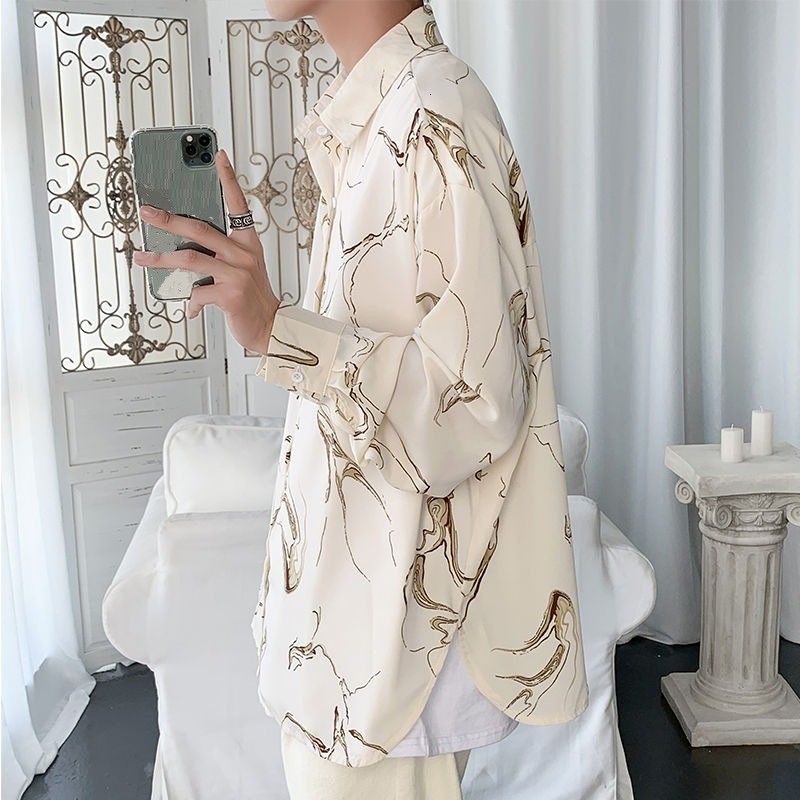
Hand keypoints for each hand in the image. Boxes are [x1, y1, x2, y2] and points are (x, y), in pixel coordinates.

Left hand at [132, 148, 279, 354]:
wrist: (270, 327)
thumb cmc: (251, 297)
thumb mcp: (241, 269)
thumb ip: (219, 255)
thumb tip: (182, 250)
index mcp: (248, 243)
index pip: (238, 204)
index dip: (228, 179)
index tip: (218, 156)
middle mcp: (244, 254)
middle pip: (200, 229)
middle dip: (168, 220)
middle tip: (147, 212)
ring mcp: (237, 274)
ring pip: (190, 259)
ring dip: (160, 259)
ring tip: (141, 259)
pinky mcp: (230, 295)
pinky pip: (196, 292)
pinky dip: (189, 302)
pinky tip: (190, 308)